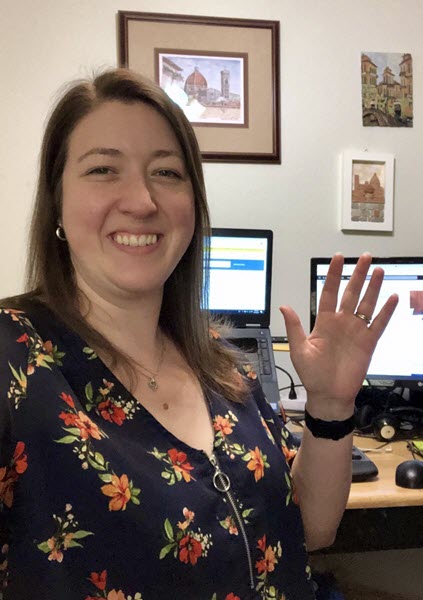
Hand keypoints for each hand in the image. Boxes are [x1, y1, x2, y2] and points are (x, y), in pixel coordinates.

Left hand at [279, 253, 398, 419]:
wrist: (328, 395)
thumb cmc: (312, 374)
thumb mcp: (298, 350)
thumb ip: (294, 327)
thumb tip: (284, 307)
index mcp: (324, 322)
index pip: (329, 292)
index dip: (333, 275)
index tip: (338, 258)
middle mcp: (341, 322)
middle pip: (351, 293)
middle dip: (358, 274)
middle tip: (366, 257)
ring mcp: (356, 331)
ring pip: (367, 304)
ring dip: (374, 288)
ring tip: (379, 270)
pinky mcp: (368, 343)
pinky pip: (379, 324)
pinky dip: (386, 311)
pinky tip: (392, 297)